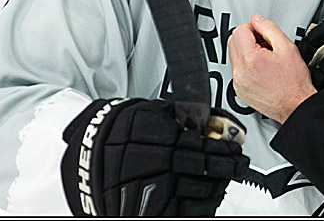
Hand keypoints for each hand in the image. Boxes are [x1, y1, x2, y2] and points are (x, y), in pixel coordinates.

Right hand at [60, 98, 248, 216]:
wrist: (84, 158)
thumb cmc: (117, 132)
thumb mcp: (146, 112)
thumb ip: (178, 116)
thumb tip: (213, 120)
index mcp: (149, 133)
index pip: (198, 143)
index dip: (222, 146)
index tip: (235, 147)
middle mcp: (148, 162)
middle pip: (201, 166)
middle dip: (227, 165)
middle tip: (239, 163)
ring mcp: (149, 189)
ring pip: (198, 190)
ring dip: (219, 184)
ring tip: (229, 176)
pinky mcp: (149, 212)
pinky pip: (187, 211)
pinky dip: (205, 204)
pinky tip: (212, 195)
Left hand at [228, 14, 315, 123]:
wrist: (296, 105)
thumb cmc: (294, 83)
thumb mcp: (287, 48)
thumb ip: (269, 28)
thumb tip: (257, 20)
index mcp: (250, 59)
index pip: (240, 31)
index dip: (253, 26)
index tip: (262, 31)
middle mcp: (240, 72)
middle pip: (233, 41)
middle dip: (248, 38)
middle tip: (265, 43)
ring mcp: (238, 83)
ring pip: (234, 55)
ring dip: (247, 51)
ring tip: (266, 57)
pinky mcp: (240, 90)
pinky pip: (237, 70)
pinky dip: (247, 65)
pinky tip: (263, 68)